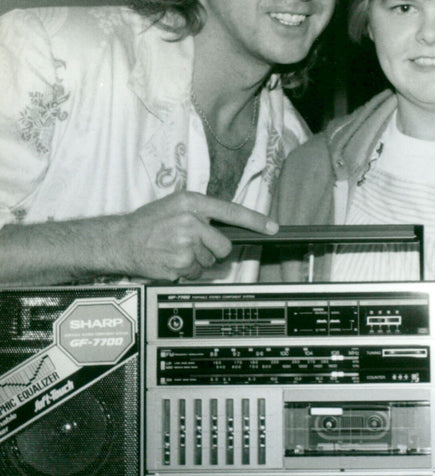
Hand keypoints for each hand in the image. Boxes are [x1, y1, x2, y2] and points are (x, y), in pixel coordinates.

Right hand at [116, 191, 275, 280]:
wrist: (120, 240)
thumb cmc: (149, 222)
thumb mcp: (176, 206)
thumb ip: (202, 213)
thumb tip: (227, 226)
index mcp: (192, 203)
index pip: (232, 211)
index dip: (255, 221)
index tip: (273, 227)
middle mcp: (190, 221)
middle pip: (224, 245)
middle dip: (213, 248)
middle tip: (192, 243)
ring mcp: (185, 244)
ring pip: (210, 260)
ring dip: (196, 259)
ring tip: (175, 249)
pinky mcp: (179, 263)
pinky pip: (196, 272)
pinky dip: (186, 270)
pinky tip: (170, 259)